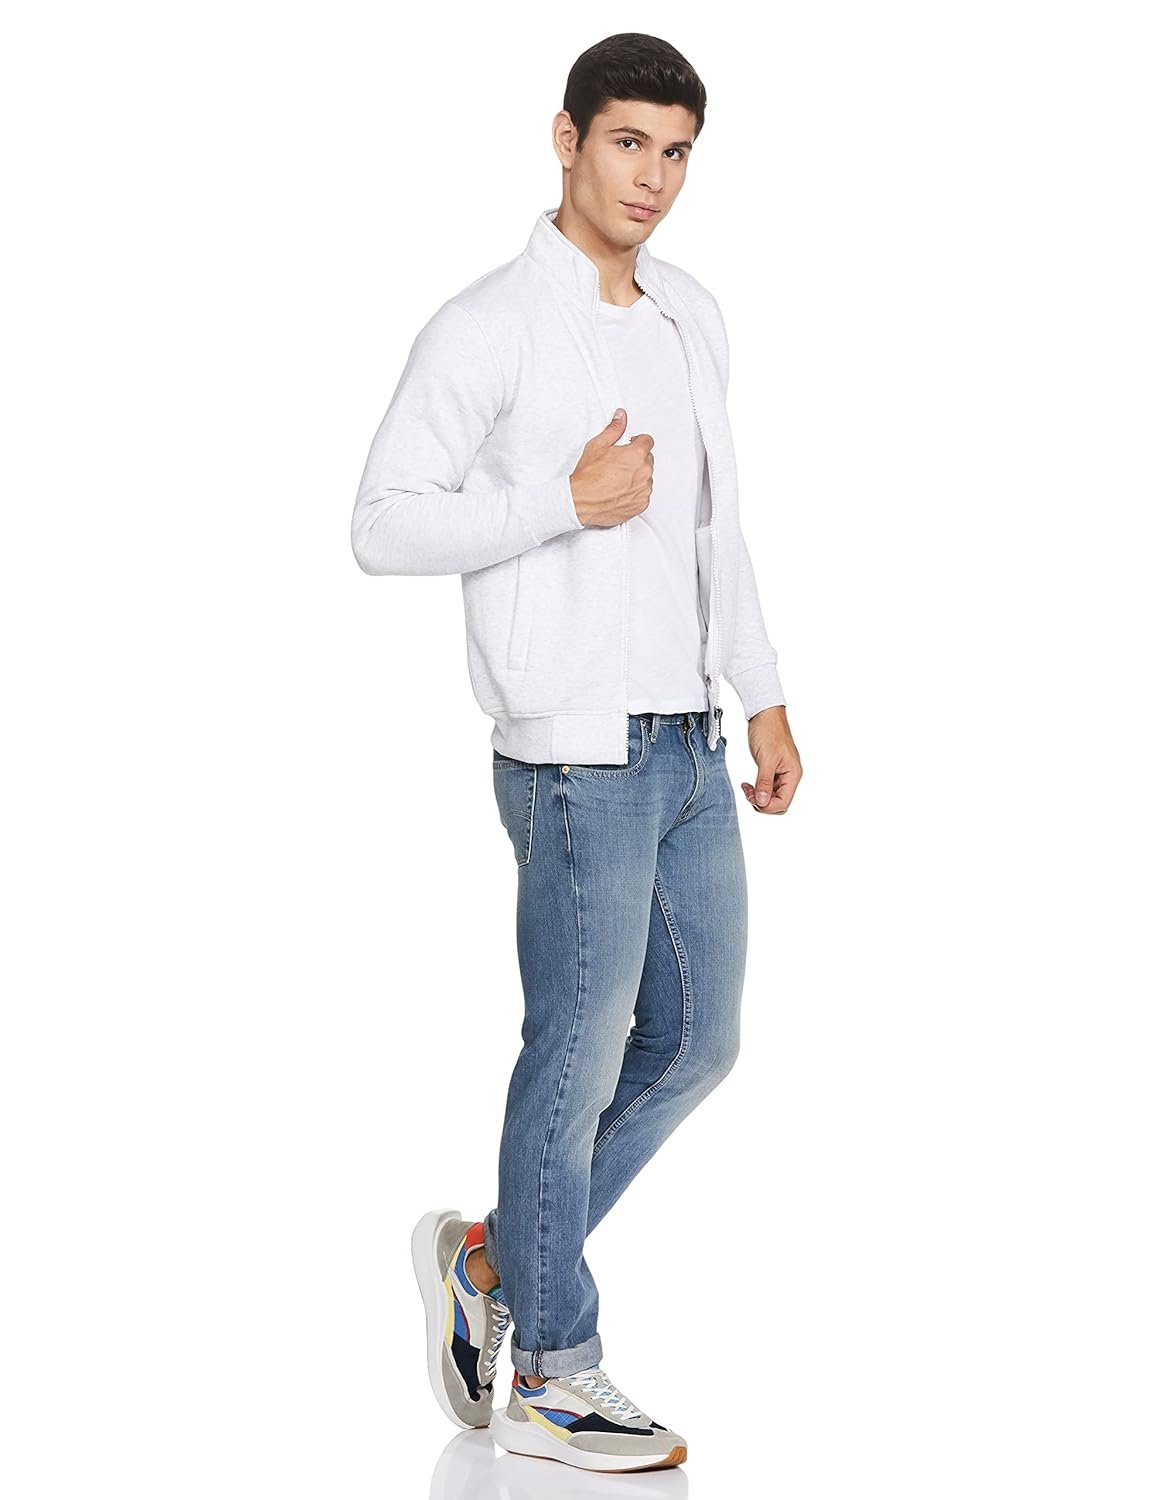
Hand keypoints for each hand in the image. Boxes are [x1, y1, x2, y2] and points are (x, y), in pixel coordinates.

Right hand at [569, 409, 653, 525]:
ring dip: (637, 476)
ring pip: (646, 477)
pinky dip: (635, 492)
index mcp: (636, 454)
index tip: (630, 445)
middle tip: (619, 464)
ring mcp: (644, 489)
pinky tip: (620, 491)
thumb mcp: (598, 445)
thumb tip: (621, 417)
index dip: (637, 442)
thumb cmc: (588, 477)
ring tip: (618, 479)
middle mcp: (644, 472)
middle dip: (637, 459)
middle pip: (648, 459)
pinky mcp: (641, 504)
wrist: (581, 501)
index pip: (648, 441)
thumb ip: (614, 429)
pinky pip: (643, 494)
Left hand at [739, 706, 801, 813]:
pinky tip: (749, 784)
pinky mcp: (773, 769)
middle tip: (748, 793)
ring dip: (758, 796)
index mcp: (793, 774)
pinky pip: (767, 787)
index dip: (767, 806)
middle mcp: (790, 776)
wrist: (764, 713)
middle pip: (778, 802)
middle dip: (762, 802)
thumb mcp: (766, 759)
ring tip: (747, 788)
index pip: (783, 803)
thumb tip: (763, 802)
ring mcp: (782, 773)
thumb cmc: (769, 731)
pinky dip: (758, 788)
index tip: (753, 798)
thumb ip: (764, 782)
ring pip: (772, 796)